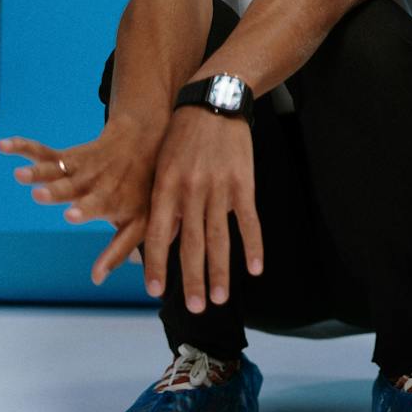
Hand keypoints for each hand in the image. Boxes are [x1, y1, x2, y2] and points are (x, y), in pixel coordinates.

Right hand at [1, 116, 162, 283]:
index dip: (85, 210)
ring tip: (20, 175)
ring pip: (55, 169)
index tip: (71, 214)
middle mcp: (92, 183)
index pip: (97, 206)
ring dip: (37, 171)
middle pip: (70, 187)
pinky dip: (24, 147)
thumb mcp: (139, 223)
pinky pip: (42, 152)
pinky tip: (5, 145)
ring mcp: (78, 170)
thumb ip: (118, 251)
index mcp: (110, 200)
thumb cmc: (140, 193)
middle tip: (40, 194)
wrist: (143, 145)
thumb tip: (96, 280)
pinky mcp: (66, 158)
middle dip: (55, 191)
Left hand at [142, 105, 262, 312]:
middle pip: (190, 245)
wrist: (214, 102)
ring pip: (219, 239)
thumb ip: (163, 202)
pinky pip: (248, 221)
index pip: (157, 236)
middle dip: (191, 279)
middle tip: (194, 308)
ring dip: (219, 272)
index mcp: (165, 189)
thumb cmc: (183, 134)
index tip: (155, 292)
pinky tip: (255, 268)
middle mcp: (190, 192)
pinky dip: (253, 246)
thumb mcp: (163, 164)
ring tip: (219, 299)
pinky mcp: (243, 183)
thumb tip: (164, 239)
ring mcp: (218, 189)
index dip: (156, 265)